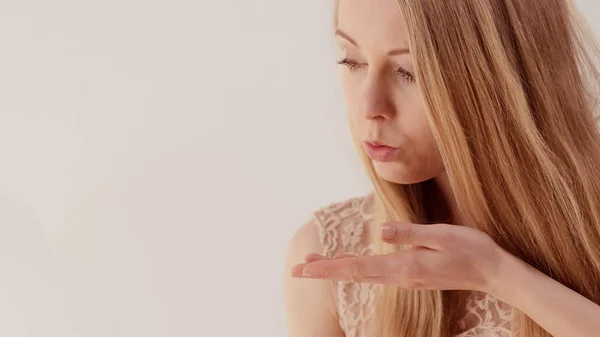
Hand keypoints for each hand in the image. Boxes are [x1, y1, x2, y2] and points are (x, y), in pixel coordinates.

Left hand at [291, 222, 507, 293]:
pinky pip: (375, 275)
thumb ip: (409, 234)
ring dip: (337, 270)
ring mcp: (405, 278)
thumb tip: (379, 231)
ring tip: (314, 266)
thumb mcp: (442, 235)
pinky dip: (355, 270)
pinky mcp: (411, 276)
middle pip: (354, 274)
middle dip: (324, 271)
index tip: (305, 268)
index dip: (329, 267)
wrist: (494, 273)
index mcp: (404, 265)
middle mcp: (400, 276)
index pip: (358, 267)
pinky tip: (349, 266)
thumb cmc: (471, 249)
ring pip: (362, 275)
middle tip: (297, 270)